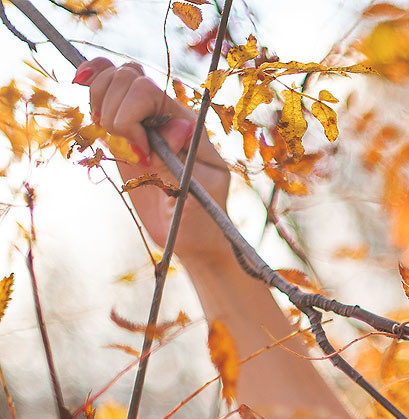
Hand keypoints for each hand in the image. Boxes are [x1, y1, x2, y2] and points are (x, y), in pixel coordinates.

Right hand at [74, 58, 231, 265]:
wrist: (190, 235)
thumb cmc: (201, 218)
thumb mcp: (198, 194)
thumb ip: (183, 162)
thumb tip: (179, 126)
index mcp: (187, 125)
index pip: (145, 90)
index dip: (129, 117)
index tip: (142, 157)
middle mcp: (164, 115)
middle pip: (125, 76)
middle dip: (115, 113)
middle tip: (130, 152)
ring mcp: (143, 120)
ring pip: (111, 78)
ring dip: (100, 104)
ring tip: (115, 141)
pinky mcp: (123, 134)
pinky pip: (102, 95)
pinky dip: (90, 98)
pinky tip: (96, 119)